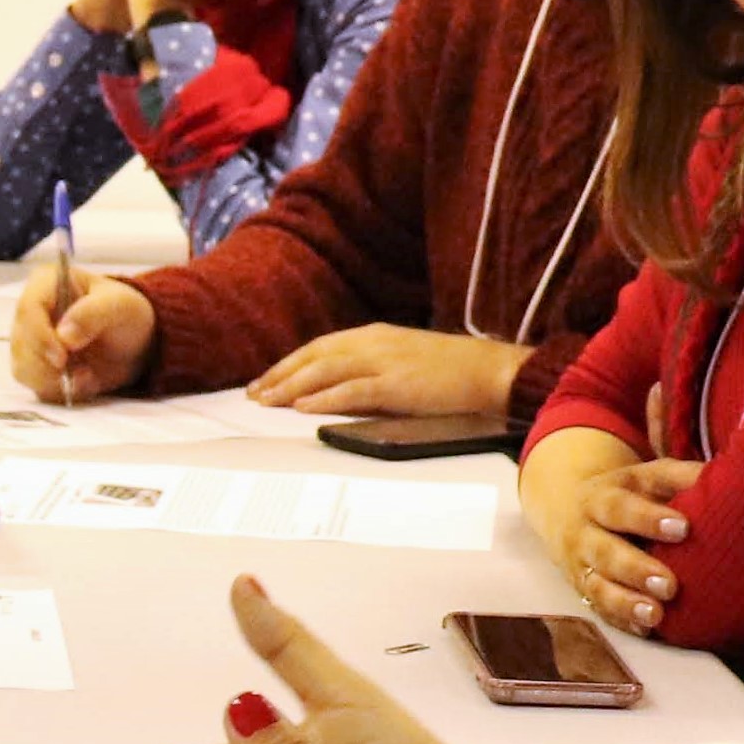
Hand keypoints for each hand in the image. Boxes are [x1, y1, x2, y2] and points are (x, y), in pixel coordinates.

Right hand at [10, 250, 156, 400]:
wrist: (133, 344)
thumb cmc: (125, 314)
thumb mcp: (120, 306)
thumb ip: (93, 314)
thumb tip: (63, 336)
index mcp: (47, 283)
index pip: (28, 308)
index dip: (40, 336)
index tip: (61, 357)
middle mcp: (32, 311)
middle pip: (21, 342)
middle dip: (48, 364)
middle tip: (82, 371)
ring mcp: (30, 341)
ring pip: (23, 367)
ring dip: (54, 379)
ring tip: (86, 374)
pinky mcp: (36, 367)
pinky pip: (34, 385)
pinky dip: (58, 390)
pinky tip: (82, 381)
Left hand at [245, 325, 526, 420]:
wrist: (489, 371)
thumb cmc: (450, 370)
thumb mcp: (403, 359)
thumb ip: (370, 367)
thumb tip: (337, 387)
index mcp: (375, 335)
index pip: (321, 346)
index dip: (290, 363)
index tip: (266, 380)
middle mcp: (374, 343)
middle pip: (315, 355)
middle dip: (281, 374)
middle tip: (253, 393)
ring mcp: (385, 362)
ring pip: (326, 371)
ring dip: (292, 386)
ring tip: (267, 401)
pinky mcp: (397, 385)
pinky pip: (352, 391)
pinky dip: (324, 398)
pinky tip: (303, 408)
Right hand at [523, 435, 697, 635]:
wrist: (569, 511)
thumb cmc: (629, 494)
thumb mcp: (647, 476)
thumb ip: (681, 476)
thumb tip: (729, 475)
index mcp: (603, 497)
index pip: (621, 507)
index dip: (648, 518)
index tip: (684, 529)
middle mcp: (585, 532)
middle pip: (605, 552)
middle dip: (636, 570)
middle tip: (670, 586)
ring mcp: (581, 565)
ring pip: (598, 586)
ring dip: (626, 603)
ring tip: (656, 615)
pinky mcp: (584, 591)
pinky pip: (599, 610)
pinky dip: (622, 621)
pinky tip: (646, 629)